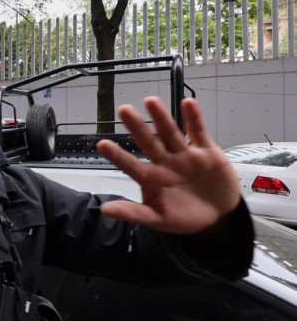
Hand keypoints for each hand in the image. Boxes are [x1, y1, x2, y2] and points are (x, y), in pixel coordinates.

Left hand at [96, 97, 240, 234]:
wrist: (218, 217)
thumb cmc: (183, 217)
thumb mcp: (157, 219)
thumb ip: (133, 213)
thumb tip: (104, 211)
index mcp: (151, 178)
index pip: (131, 165)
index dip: (117, 155)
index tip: (102, 144)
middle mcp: (165, 162)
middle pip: (149, 142)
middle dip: (137, 126)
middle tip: (123, 109)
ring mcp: (184, 155)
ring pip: (170, 133)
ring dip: (161, 117)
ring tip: (150, 101)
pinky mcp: (206, 152)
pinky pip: (198, 132)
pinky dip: (194, 118)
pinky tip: (188, 103)